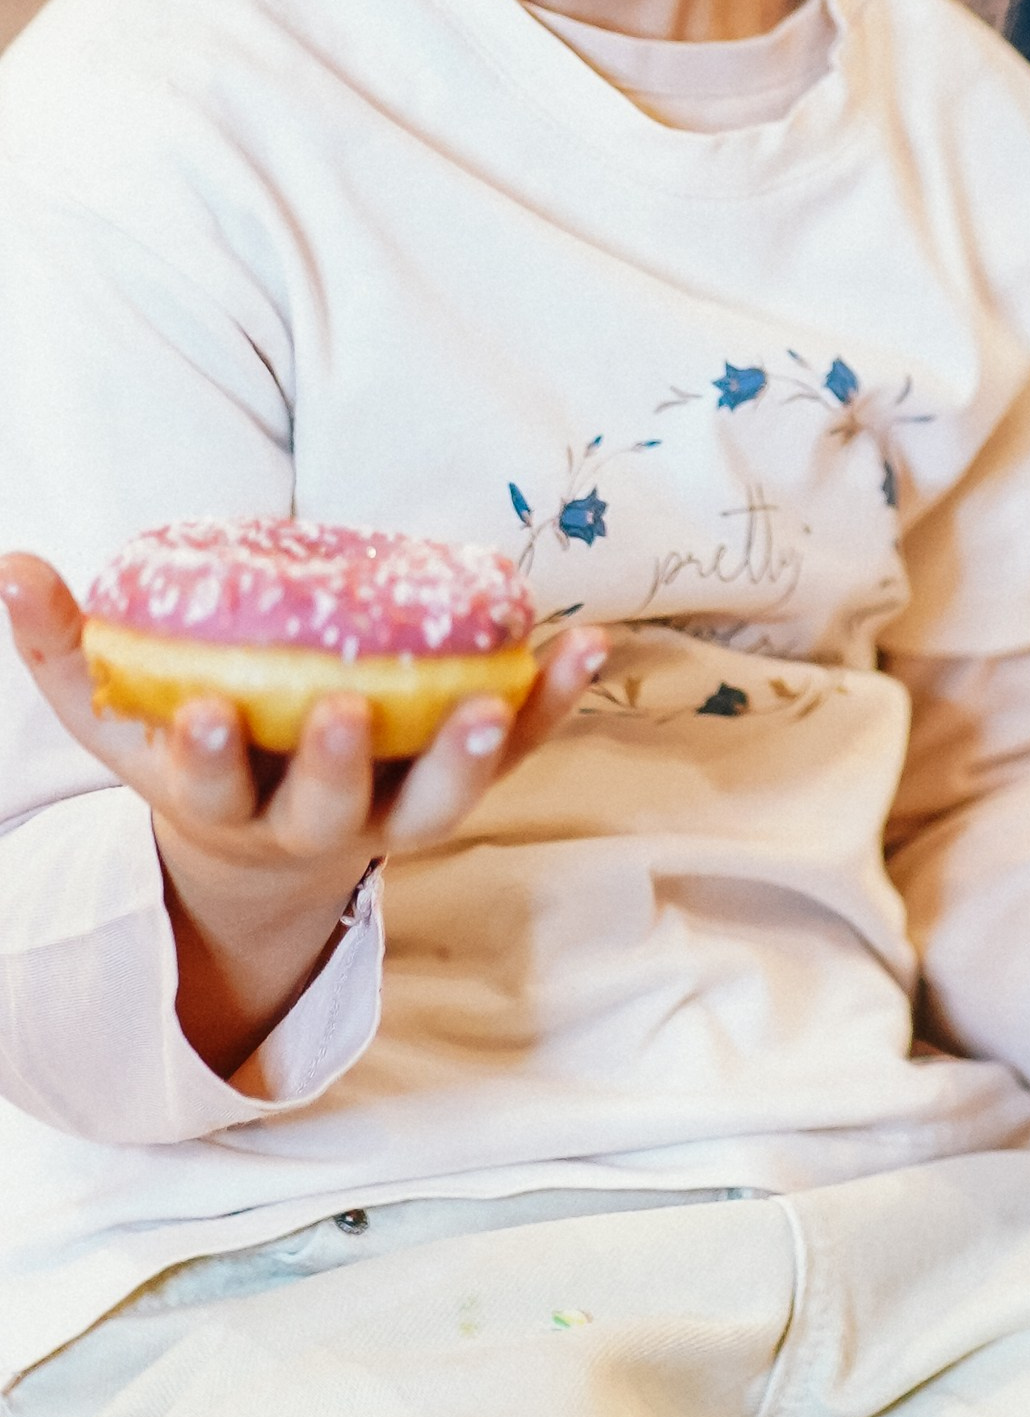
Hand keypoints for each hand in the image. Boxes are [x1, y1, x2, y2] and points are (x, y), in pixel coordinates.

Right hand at [0, 553, 604, 1074]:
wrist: (264, 852)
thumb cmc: (184, 756)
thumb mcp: (112, 717)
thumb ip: (63, 649)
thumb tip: (10, 564)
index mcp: (225, 808)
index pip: (212, 787)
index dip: (211, 755)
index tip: (209, 714)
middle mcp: (316, 825)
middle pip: (333, 807)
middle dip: (340, 763)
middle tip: (350, 713)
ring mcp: (395, 815)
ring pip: (441, 799)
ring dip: (476, 751)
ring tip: (504, 696)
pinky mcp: (459, 789)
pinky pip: (516, 751)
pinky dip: (551, 703)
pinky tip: (585, 647)